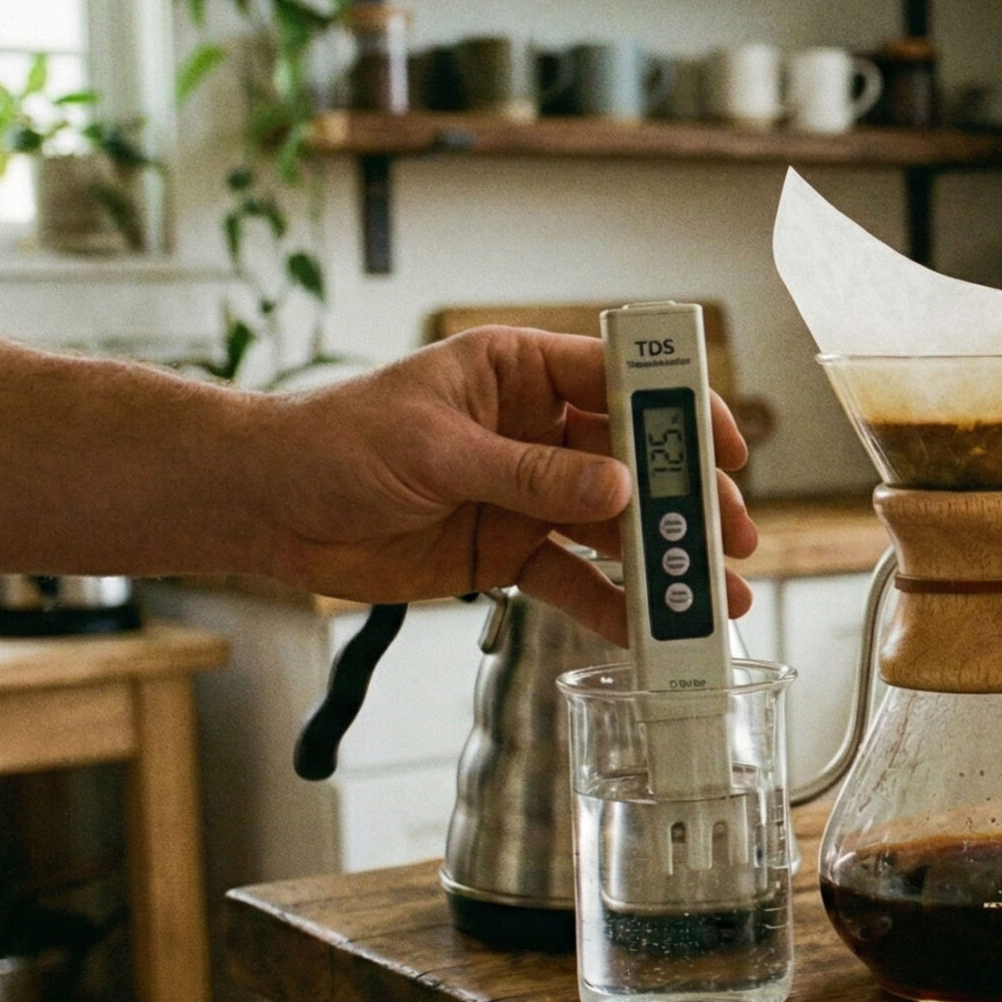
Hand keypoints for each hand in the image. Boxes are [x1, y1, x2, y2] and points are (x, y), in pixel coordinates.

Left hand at [252, 326, 759, 642]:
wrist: (268, 509)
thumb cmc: (333, 444)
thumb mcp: (434, 450)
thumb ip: (528, 473)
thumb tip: (617, 485)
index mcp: (519, 372)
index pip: (618, 379)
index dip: (680, 409)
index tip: (726, 447)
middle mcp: (535, 429)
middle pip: (633, 460)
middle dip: (685, 500)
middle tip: (733, 537)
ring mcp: (527, 493)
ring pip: (614, 525)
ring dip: (663, 560)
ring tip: (714, 597)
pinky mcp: (509, 551)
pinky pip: (574, 578)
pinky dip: (611, 605)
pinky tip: (648, 629)